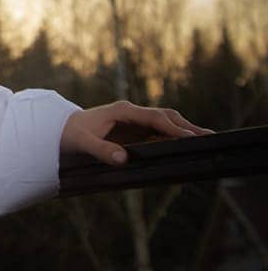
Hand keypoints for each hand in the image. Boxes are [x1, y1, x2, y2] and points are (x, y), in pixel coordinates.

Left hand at [61, 100, 213, 165]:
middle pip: (166, 117)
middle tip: (210, 138)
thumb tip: (123, 159)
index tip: (192, 138)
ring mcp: (135, 121)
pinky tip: (188, 146)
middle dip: (187, 126)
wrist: (60, 130)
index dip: (174, 128)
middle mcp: (132, 113)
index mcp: (123, 111)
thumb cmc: (70, 135)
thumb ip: (101, 150)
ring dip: (185, 131)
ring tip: (207, 141)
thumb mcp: (83, 144)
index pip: (155, 118)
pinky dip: (175, 138)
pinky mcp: (135, 131)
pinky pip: (159, 133)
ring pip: (166, 124)